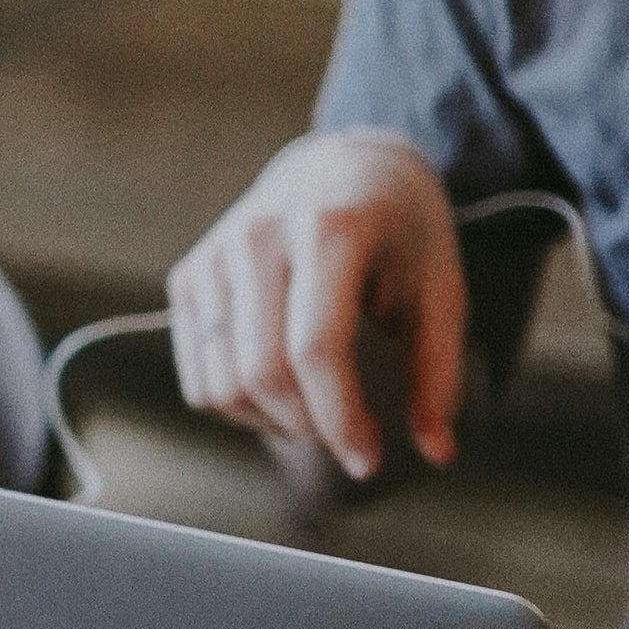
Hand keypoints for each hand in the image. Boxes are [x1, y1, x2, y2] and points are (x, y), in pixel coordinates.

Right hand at [168, 130, 469, 478]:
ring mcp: (213, 256)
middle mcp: (257, 236)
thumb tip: (437, 452)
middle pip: (262, 371)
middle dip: (307, 426)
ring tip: (315, 415)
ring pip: (222, 383)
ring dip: (270, 422)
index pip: (316, 348)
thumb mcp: (440, 290)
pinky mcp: (188, 276)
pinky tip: (280, 396)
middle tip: (346, 438)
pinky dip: (237, 406)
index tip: (369, 461)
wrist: (342, 168)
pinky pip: (199, 375)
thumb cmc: (401, 234)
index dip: (341, 418)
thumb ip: (437, 371)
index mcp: (329, 230)